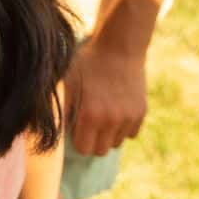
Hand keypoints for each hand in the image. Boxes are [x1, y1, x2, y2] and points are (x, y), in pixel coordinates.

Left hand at [65, 38, 146, 156]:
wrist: (119, 46)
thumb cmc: (88, 62)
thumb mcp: (68, 81)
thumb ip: (62, 108)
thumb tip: (56, 130)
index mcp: (90, 115)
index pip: (84, 149)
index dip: (78, 140)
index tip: (75, 128)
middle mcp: (111, 121)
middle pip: (101, 151)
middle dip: (92, 141)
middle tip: (88, 125)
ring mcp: (129, 118)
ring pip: (116, 143)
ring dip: (108, 135)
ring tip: (102, 114)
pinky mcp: (141, 113)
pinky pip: (131, 134)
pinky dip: (123, 128)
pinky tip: (116, 110)